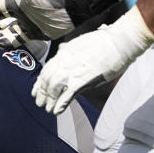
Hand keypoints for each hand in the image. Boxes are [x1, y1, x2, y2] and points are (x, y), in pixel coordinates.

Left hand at [32, 7, 153, 114]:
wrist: (118, 42)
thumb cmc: (104, 41)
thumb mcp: (80, 42)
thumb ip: (69, 48)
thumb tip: (62, 50)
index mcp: (64, 52)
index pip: (46, 68)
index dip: (39, 81)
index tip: (36, 89)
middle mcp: (64, 61)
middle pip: (46, 80)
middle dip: (41, 93)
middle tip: (40, 103)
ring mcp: (72, 71)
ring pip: (53, 88)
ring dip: (49, 100)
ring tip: (48, 109)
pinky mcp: (82, 80)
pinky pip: (67, 95)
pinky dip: (60, 104)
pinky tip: (57, 111)